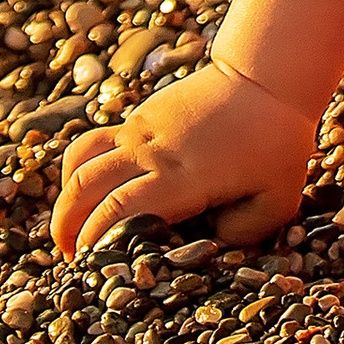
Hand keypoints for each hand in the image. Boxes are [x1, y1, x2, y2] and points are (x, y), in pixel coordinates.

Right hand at [51, 59, 314, 262]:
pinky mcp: (138, 119)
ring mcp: (141, 131)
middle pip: (86, 187)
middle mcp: (152, 151)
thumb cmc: (278, 143)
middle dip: (68, 228)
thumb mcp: (278, 199)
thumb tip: (205, 248)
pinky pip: (91, 143)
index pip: (120, 210)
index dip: (96, 241)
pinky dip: (75, 170)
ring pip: (80, 161)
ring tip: (68, 233)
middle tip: (72, 260)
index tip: (91, 266)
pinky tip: (83, 194)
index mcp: (183, 176)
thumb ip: (242, 234)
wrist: (267, 77)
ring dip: (65, 199)